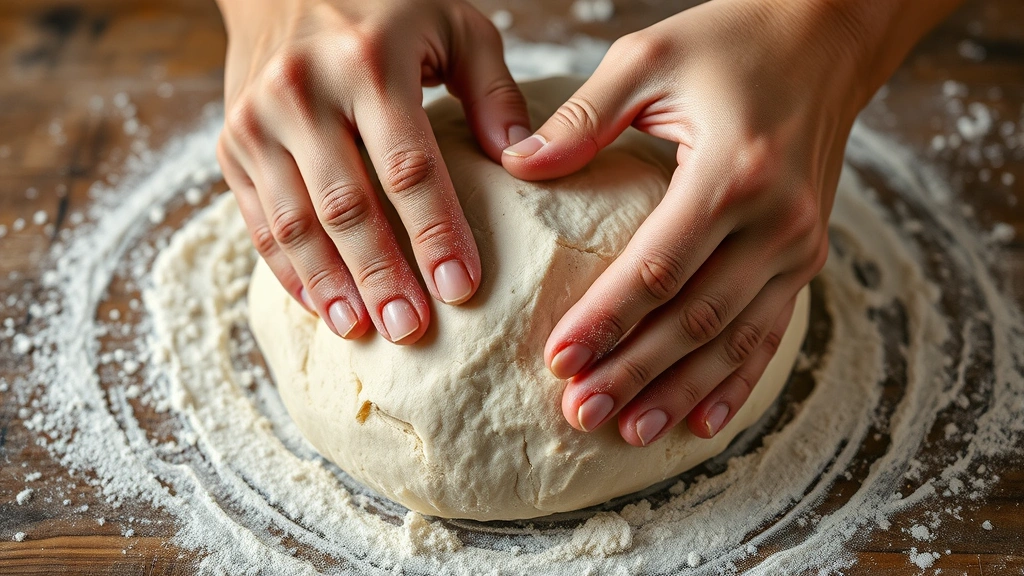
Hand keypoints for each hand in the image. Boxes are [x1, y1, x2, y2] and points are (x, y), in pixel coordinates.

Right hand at [216, 0, 529, 342]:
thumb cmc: (384, 6)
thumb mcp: (453, 24)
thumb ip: (493, 88)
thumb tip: (523, 160)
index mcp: (369, 63)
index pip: (409, 167)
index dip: (436, 232)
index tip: (462, 288)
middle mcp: (303, 91)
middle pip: (347, 205)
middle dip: (381, 275)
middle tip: (411, 330)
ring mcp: (257, 119)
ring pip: (294, 222)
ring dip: (331, 285)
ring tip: (363, 330)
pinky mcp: (230, 143)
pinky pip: (257, 220)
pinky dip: (289, 270)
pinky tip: (321, 305)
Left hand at [502, 0, 961, 444]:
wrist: (826, 38)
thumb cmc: (730, 42)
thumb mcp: (648, 57)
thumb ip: (582, 117)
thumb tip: (516, 163)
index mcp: (733, 172)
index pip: (658, 269)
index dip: (606, 320)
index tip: (558, 360)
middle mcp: (777, 219)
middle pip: (695, 318)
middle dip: (636, 372)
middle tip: (582, 413)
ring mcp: (799, 244)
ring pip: (733, 339)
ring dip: (681, 391)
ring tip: (630, 432)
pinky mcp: (807, 256)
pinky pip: (770, 332)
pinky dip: (735, 381)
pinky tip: (703, 421)